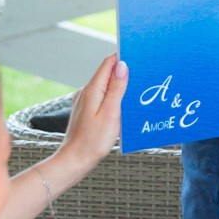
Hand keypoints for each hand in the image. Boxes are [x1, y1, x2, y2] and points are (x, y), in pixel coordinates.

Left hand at [58, 54, 129, 171]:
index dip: (124, 57)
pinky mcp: (87, 111)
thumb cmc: (93, 141)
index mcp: (92, 90)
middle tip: (143, 77)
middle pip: (108, 73)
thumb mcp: (110, 114)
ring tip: (135, 93)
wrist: (75, 161)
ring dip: (120, 86)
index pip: (109, 63)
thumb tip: (122, 65)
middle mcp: (86, 92)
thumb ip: (116, 89)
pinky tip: (122, 108)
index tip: (140, 58)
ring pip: (106, 85)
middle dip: (125, 72)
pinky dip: (114, 97)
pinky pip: (103, 97)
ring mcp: (85, 101)